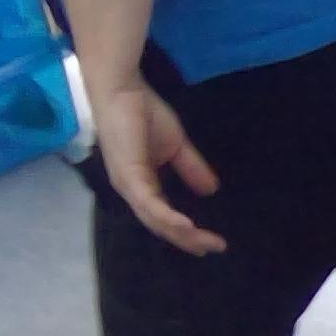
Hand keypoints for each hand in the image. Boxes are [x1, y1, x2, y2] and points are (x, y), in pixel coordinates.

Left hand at [89, 80, 224, 255]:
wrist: (121, 88)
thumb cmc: (141, 110)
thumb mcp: (176, 145)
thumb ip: (190, 168)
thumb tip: (211, 190)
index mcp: (140, 183)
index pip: (163, 215)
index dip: (186, 231)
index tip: (211, 241)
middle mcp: (131, 189)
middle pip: (160, 225)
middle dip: (188, 239)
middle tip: (215, 248)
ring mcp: (128, 184)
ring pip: (155, 220)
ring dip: (182, 234)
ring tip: (206, 242)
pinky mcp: (129, 175)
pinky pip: (149, 204)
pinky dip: (168, 218)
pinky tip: (188, 226)